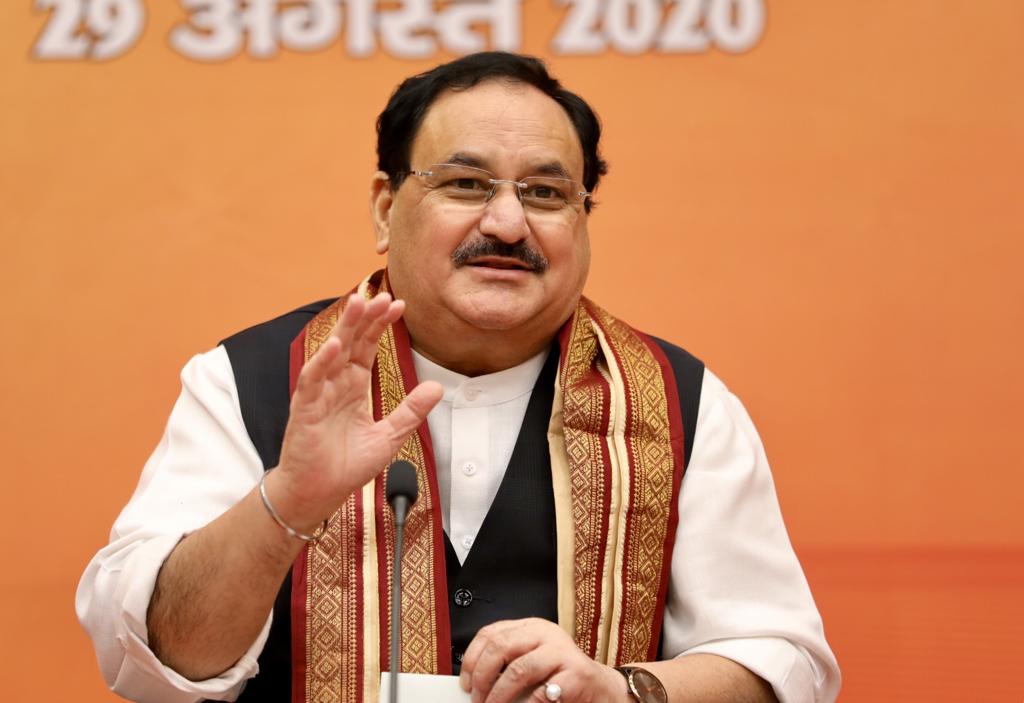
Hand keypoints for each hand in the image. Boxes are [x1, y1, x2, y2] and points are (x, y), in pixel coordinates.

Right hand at [269, 293, 442, 530]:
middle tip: (383, 295)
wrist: (319, 493)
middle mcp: (335, 384)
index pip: (368, 346)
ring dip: (344, 328)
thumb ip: (411, 411)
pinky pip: (312, 380)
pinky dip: (322, 362)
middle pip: (351, 341)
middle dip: (366, 317)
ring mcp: (318, 394)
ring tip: (358, 303)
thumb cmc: (344, 465)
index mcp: (353, 387)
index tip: (399, 306)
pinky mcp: (304, 409)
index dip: (381, 325)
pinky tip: (335, 345)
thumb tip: (437, 387)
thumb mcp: (389, 436)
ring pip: (331, 352)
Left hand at [459, 618, 625, 702]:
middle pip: (501, 646)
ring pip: (518, 669)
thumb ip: (509, 663)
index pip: (491, 633)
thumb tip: (474, 682)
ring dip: (498, 695)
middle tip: (477, 698)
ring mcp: (562, 652)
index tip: (465, 682)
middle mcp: (546, 634)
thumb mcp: (534, 661)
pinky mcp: (575, 675)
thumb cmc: (562, 678)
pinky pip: (541, 694)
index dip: (472, 658)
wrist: (601, 690)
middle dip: (482, 677)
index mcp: (532, 627)